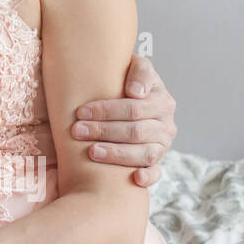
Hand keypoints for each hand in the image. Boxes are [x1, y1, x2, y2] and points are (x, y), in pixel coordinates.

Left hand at [73, 53, 177, 186]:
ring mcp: (163, 145)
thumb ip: (140, 71)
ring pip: (145, 154)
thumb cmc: (126, 80)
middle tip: (76, 131)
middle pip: (135, 131)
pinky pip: (156, 172)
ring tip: (91, 152)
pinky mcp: (158, 162)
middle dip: (103, 131)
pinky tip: (133, 178)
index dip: (106, 111)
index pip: (134, 108)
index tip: (81, 112)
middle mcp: (166, 124)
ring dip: (116, 154)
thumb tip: (135, 92)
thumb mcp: (136, 66)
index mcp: (161, 100)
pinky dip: (147, 177)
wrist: (133, 96)